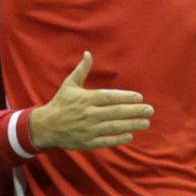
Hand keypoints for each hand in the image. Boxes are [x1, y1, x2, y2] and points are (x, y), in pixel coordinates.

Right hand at [29, 52, 153, 150]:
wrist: (45, 126)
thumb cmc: (60, 103)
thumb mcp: (69, 85)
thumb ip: (82, 70)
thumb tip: (88, 53)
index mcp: (86, 99)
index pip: (110, 97)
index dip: (126, 97)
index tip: (140, 97)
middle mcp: (88, 114)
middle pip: (115, 112)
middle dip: (134, 111)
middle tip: (150, 110)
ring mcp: (88, 129)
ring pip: (113, 127)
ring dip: (131, 125)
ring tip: (145, 123)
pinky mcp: (86, 142)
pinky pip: (105, 141)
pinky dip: (118, 139)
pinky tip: (130, 135)